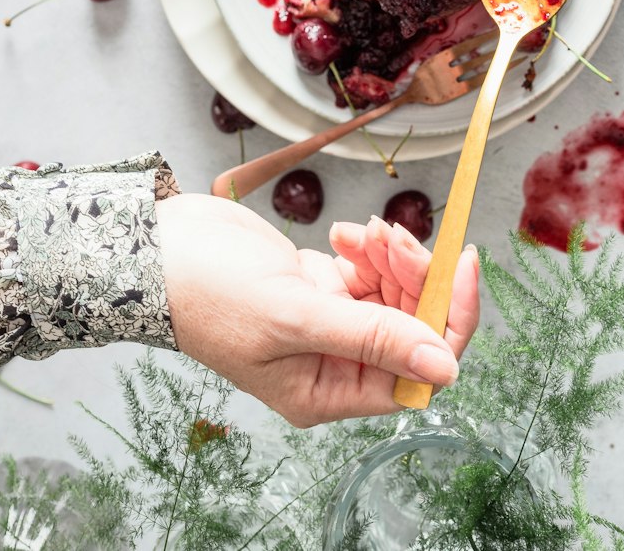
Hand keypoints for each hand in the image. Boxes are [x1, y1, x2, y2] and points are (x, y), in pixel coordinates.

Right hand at [156, 195, 479, 424]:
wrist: (159, 249)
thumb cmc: (209, 293)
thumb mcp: (295, 317)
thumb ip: (374, 339)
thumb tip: (444, 369)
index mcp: (328, 392)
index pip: (418, 370)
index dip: (450, 318)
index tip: (464, 262)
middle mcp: (335, 363)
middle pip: (413, 323)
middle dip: (414, 275)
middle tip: (392, 237)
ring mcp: (329, 321)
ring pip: (396, 290)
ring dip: (391, 253)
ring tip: (363, 231)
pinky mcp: (320, 284)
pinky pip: (371, 268)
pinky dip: (369, 245)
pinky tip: (344, 232)